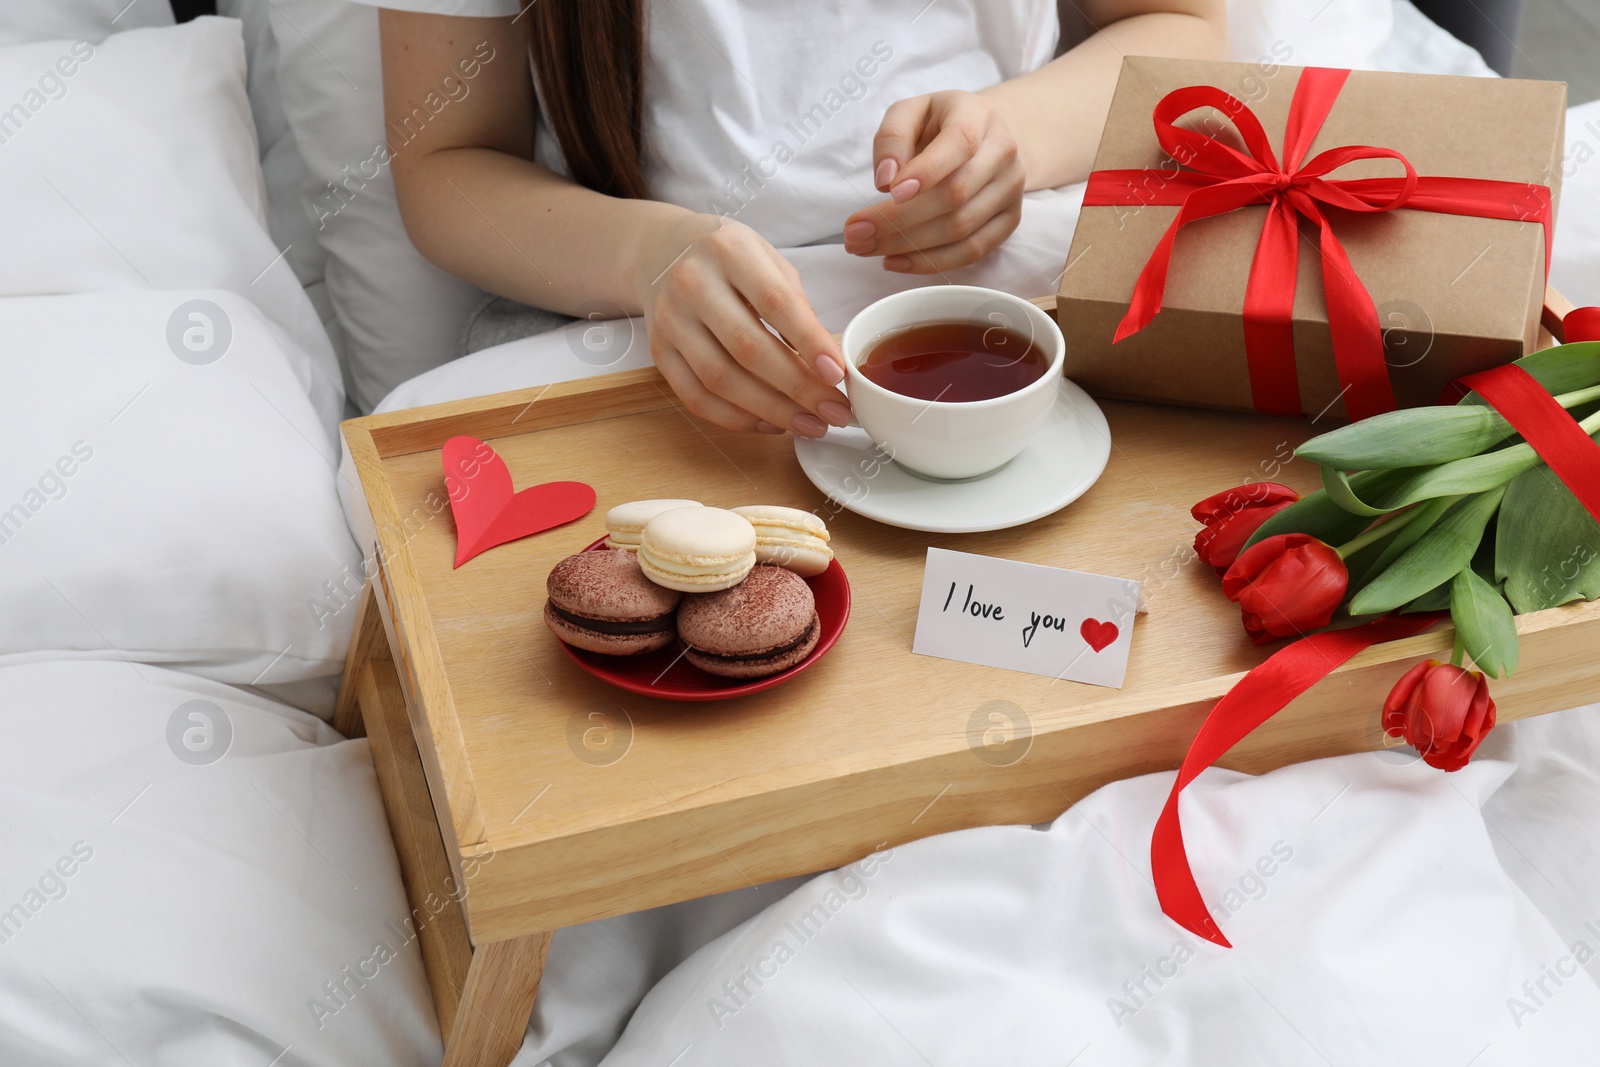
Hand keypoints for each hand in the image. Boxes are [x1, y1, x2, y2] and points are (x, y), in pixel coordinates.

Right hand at [633, 213, 850, 436]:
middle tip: (834, 412)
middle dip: (798, 388)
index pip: (774, 302)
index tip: (837, 374)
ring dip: (771, 410)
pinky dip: (736, 418)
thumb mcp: (767, 259)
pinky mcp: (658, 351)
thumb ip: (796, 306)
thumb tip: (828, 365)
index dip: (809, 341)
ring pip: (721, 379)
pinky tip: (769, 423)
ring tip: (810, 424)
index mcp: (728, 250)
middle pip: (748, 348)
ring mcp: (670, 319)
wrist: (660, 250)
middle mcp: (693, 283)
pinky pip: (695, 397)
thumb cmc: (726, 257)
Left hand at [844, 90, 1024, 273]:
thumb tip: (886, 180)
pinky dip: (930, 262)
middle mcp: (1002, 152)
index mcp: (978, 115)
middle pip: (955, 195)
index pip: (959, 143)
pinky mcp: (1009, 221)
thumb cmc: (938, 125)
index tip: (890, 192)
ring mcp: (1010, 189)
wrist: (984, 137)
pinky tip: (895, 261)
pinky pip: (972, 251)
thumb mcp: (909, 113)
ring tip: (865, 247)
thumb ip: (892, 137)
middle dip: (899, 220)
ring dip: (908, 246)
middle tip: (855, 234)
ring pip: (962, 229)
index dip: (927, 171)